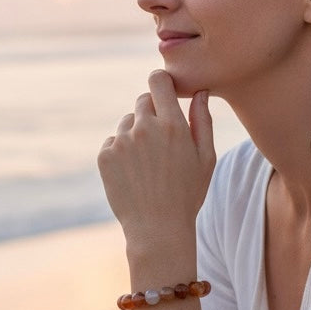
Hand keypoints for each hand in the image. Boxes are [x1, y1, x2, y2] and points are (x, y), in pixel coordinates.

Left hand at [97, 70, 214, 246]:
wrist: (157, 229)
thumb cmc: (187, 194)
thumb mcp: (205, 158)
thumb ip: (202, 121)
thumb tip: (200, 92)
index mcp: (173, 125)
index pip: (158, 80)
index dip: (162, 83)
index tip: (166, 92)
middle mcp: (144, 128)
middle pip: (143, 100)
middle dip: (152, 112)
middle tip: (161, 141)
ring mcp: (122, 142)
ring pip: (127, 122)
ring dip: (136, 133)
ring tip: (148, 163)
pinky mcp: (105, 156)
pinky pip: (113, 141)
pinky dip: (121, 152)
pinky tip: (134, 173)